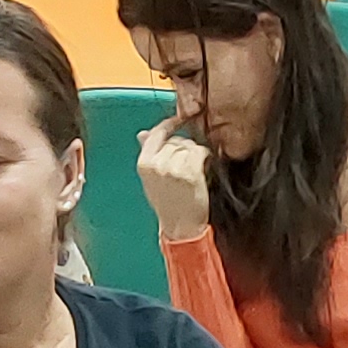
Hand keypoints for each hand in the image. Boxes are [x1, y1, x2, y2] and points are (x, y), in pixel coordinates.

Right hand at [135, 116, 216, 242]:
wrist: (180, 227)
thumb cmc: (168, 204)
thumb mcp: (152, 178)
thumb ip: (149, 153)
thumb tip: (143, 133)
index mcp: (144, 164)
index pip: (156, 135)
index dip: (169, 125)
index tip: (178, 119)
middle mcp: (156, 164)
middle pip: (176, 141)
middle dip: (184, 148)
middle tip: (188, 165)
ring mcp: (173, 168)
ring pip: (188, 146)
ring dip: (195, 155)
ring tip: (194, 171)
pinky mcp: (189, 172)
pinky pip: (199, 152)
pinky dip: (205, 158)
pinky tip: (203, 169)